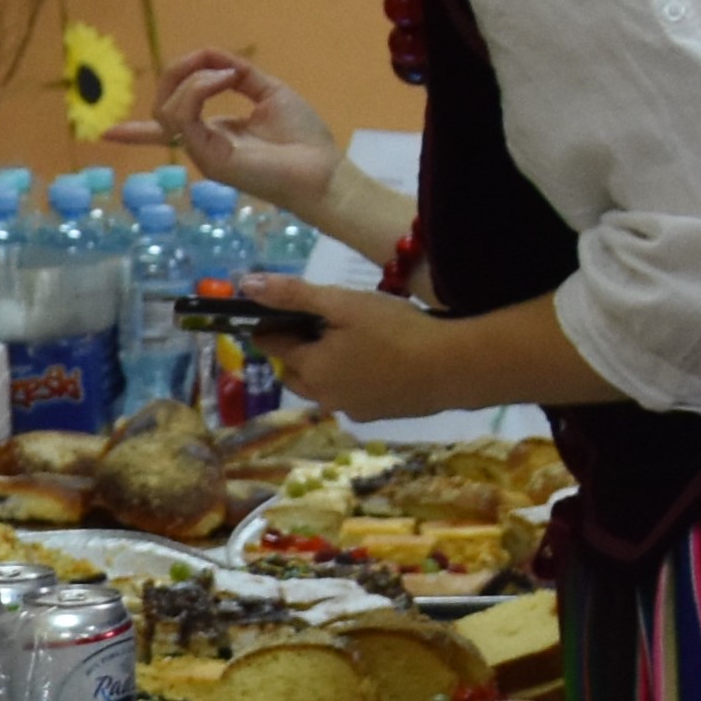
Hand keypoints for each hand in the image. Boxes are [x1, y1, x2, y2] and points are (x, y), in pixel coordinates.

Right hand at [112, 48, 344, 216]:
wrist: (323, 170)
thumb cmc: (303, 138)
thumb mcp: (269, 92)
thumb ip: (240, 73)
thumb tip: (211, 54)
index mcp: (213, 132)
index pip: (166, 131)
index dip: (135, 132)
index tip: (107, 134)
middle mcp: (202, 144)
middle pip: (162, 108)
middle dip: (176, 73)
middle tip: (207, 59)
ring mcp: (202, 153)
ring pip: (168, 110)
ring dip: (192, 80)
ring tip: (227, 75)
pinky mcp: (210, 158)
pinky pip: (184, 117)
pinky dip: (198, 90)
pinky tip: (225, 81)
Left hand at [256, 279, 461, 422]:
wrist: (455, 368)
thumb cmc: (397, 330)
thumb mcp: (343, 303)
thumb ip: (294, 294)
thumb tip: (245, 285)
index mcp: (310, 369)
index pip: (273, 345)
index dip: (272, 324)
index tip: (282, 309)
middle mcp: (323, 396)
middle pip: (293, 371)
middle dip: (295, 349)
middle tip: (318, 324)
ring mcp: (350, 409)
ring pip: (321, 386)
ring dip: (322, 366)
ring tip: (346, 341)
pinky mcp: (376, 415)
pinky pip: (348, 395)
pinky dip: (349, 379)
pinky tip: (373, 361)